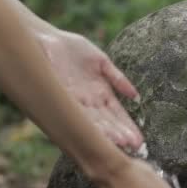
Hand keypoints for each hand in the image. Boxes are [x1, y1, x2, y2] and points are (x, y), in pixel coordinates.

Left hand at [37, 30, 144, 151]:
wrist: (47, 40)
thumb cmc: (72, 49)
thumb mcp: (101, 61)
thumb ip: (117, 78)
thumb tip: (135, 95)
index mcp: (100, 93)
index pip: (117, 114)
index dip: (127, 126)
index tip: (139, 140)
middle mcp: (89, 101)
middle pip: (108, 121)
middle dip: (121, 134)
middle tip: (134, 147)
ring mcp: (76, 101)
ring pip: (94, 121)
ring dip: (108, 133)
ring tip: (121, 143)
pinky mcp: (63, 97)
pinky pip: (78, 112)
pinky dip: (89, 123)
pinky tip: (98, 132)